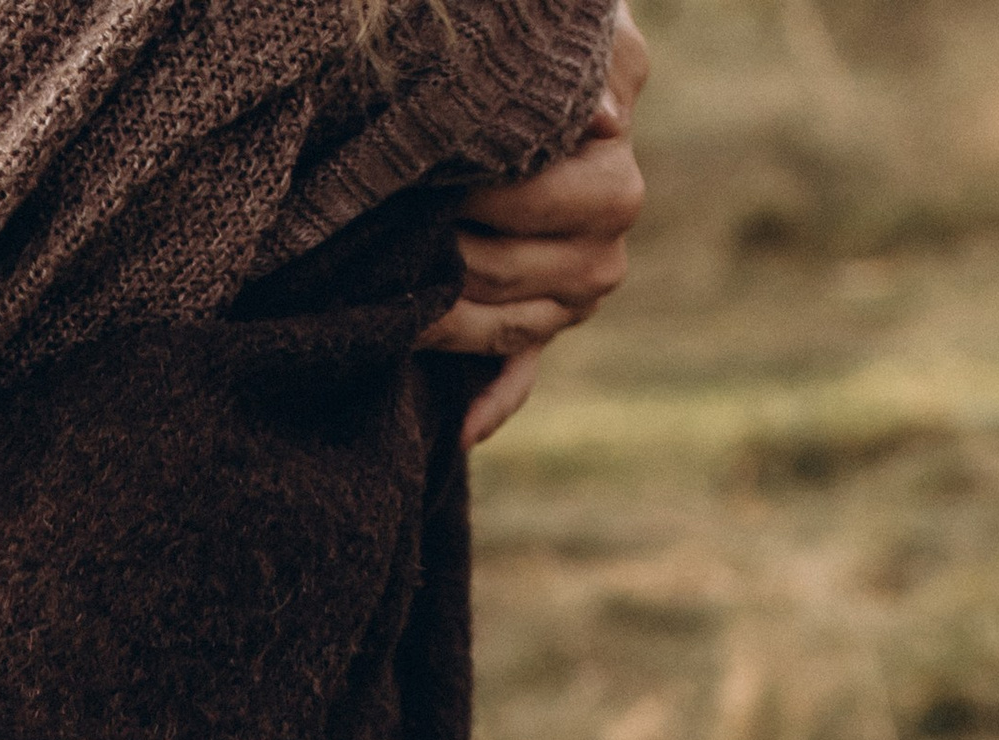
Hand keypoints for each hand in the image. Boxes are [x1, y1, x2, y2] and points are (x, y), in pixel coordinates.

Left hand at [420, 5, 649, 448]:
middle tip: (391, 229)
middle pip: (510, 274)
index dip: (483, 191)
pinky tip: (460, 431)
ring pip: (504, 327)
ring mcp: (572, 302)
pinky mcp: (541, 330)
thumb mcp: (587, 49)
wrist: (541, 99)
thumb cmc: (552, 63)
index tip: (434, 174)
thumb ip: (599, 73)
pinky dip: (490, 405)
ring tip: (384, 291)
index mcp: (614, 190)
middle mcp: (602, 255)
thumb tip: (606, 121)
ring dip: (441, 316)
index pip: (541, 207)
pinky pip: (517, 379)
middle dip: (448, 251)